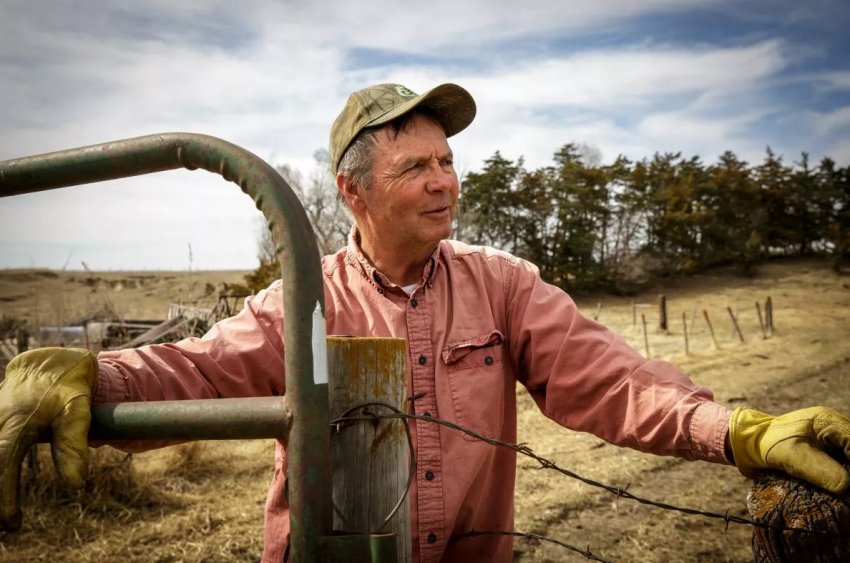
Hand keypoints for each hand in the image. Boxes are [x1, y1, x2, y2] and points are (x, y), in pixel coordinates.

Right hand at [0, 348, 97, 530]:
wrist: (50, 361)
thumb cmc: (68, 386)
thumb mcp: (78, 409)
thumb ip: (72, 445)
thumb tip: (75, 485)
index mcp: (17, 423)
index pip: (4, 464)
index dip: (4, 496)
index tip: (11, 525)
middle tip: (6, 528)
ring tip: (3, 518)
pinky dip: (0, 466)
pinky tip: (4, 479)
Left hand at [728, 406, 849, 493]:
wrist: (747, 443)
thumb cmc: (766, 445)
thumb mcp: (793, 457)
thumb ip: (821, 471)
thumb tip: (847, 486)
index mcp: (828, 421)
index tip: (848, 485)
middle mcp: (833, 427)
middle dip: (849, 469)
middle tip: (843, 489)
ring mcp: (830, 439)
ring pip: (848, 457)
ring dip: (845, 473)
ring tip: (840, 490)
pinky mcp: (825, 450)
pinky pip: (841, 463)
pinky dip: (840, 475)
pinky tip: (837, 489)